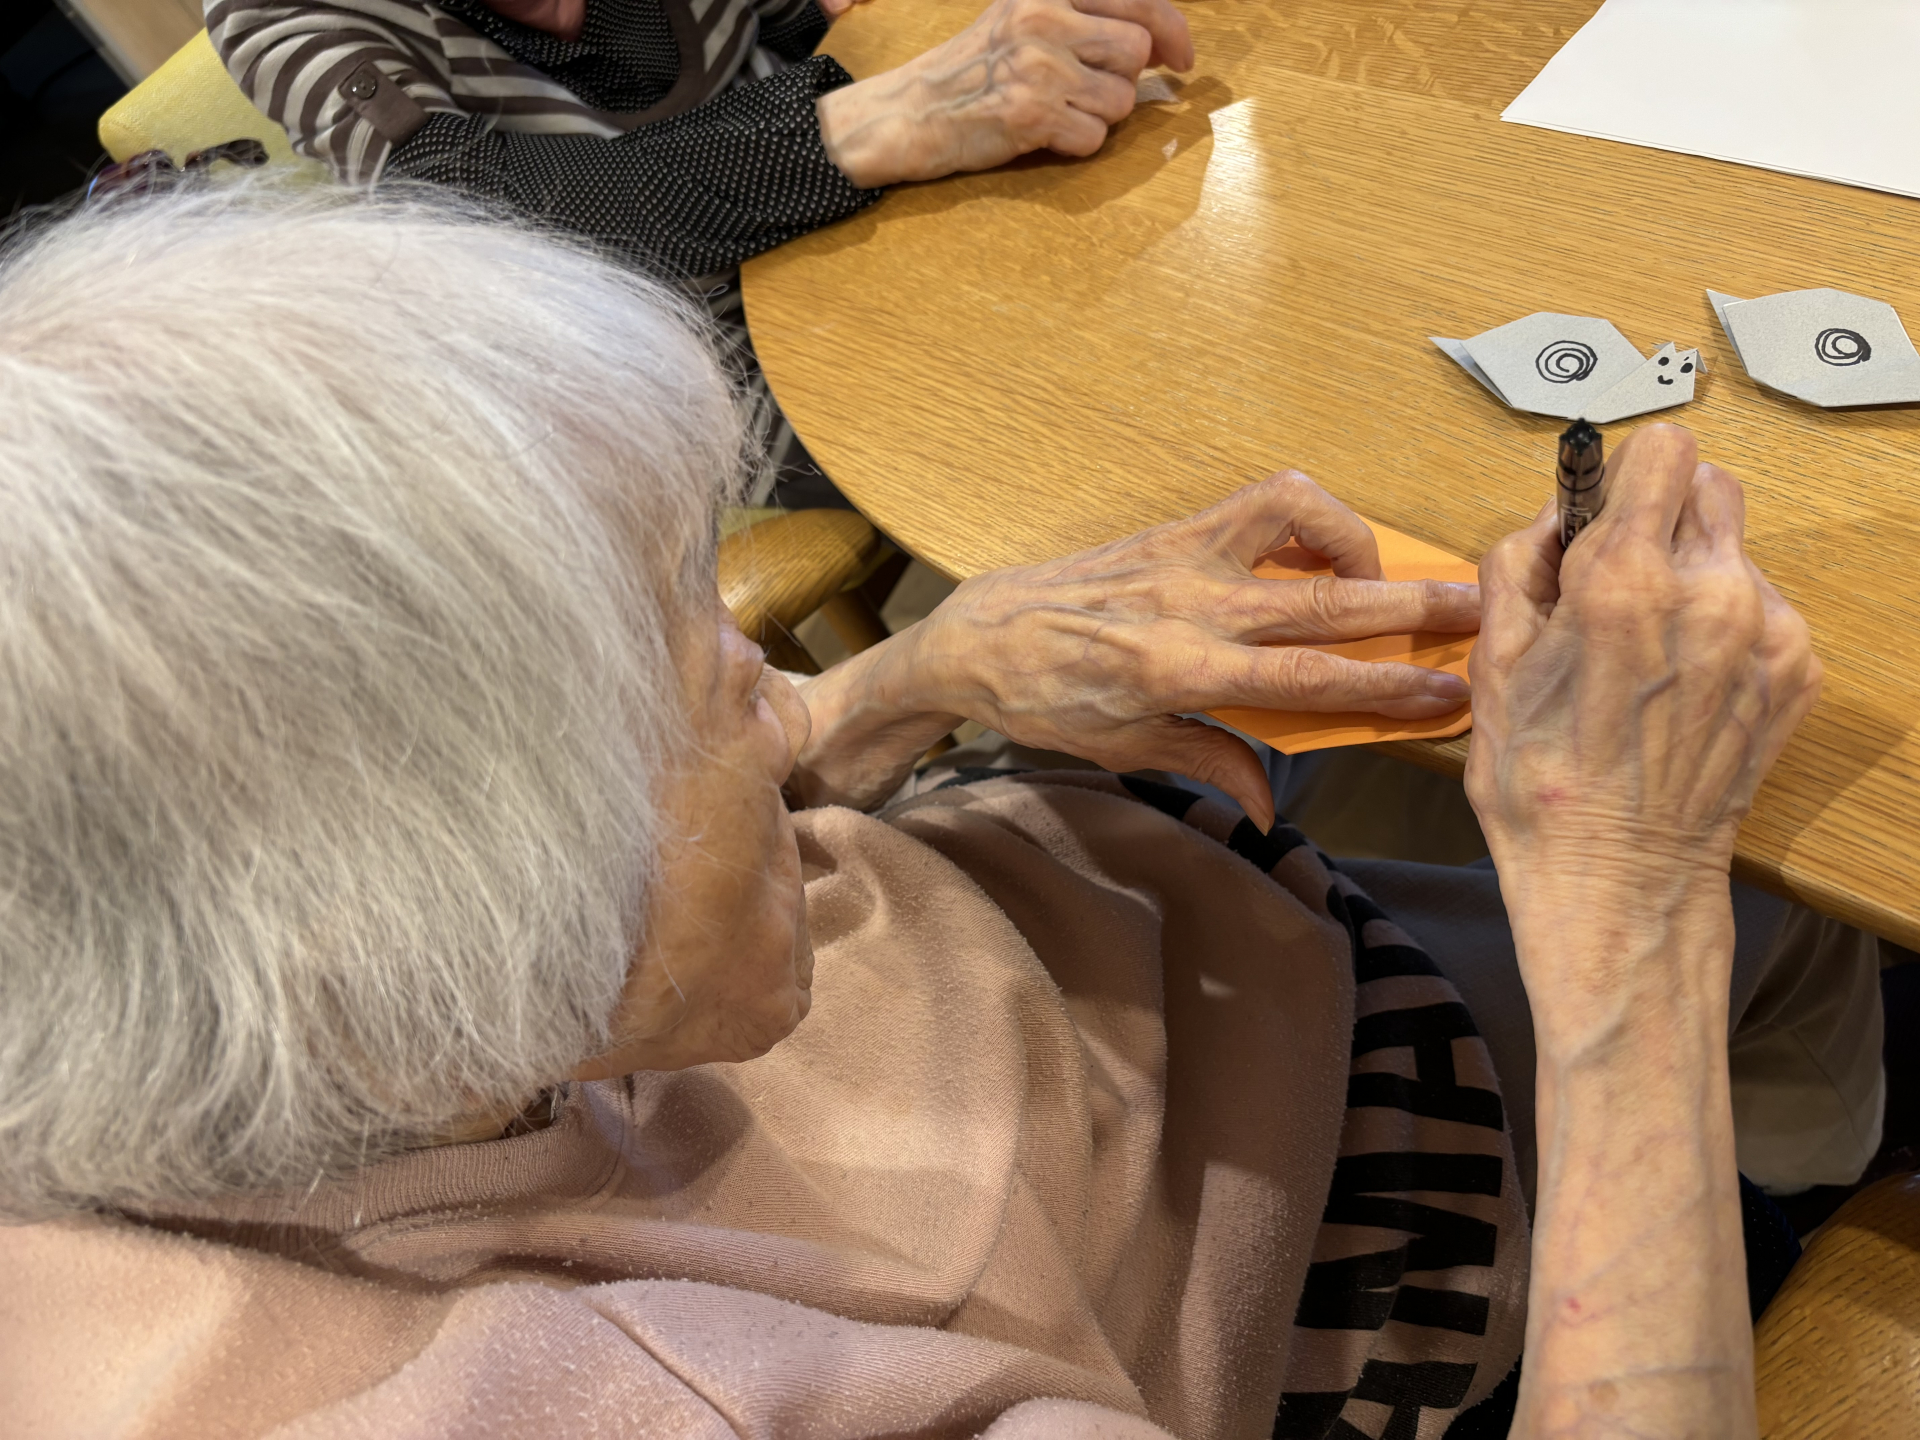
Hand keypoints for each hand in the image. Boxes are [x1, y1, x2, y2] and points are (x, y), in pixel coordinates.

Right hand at [814, 0, 1193, 188]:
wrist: (910, 111)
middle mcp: (1043, 18)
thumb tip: (1158, 38)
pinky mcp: (1031, 114)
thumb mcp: (1021, 17)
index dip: (1172, 30)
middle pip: (1135, 53)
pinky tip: (1040, 134)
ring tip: (1054, 112)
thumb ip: (1080, 17)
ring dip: (1097, 117)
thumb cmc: (972, 70)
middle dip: (1121, 82)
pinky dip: (1074, 146)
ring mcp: (1038, 67)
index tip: (1184, 58)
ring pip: (1119, 102)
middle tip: (1089, 94)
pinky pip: (1092, 140)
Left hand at [817, 471, 1474, 824]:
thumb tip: (1270, 802)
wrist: (976, 637)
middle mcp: (1189, 605)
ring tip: (1393, 575)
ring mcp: (1183, 557)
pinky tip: (1325, 548)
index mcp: (1178, 673)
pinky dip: (1310, 515)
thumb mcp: (1124, 752)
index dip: (1385, 686)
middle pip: (1324, 604)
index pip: (1306, 682)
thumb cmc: (1045, 702)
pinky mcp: (1175, 528)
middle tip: (1481, 611)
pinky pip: (1260, 502)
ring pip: (1298, 524)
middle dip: (1412, 608)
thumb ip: (1208, 763)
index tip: (1448, 693)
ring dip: (1362, 542)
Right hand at [1467, 424, 1820, 891]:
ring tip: (1647, 647)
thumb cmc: (1542, 781)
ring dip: (1693, 571)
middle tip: (1618, 580)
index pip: (1660, 450)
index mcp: (1625, 581)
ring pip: (1735, 547)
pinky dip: (1722, 624)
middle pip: (1708, 486)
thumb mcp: (1494, 659)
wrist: (1617, 875)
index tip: (1598, 513)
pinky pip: (1760, 605)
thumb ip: (1519, 560)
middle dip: (1659, 516)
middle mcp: (1710, 593)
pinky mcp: (1795, 669)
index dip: (1620, 475)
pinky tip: (1679, 682)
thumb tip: (1556, 515)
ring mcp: (1764, 633)